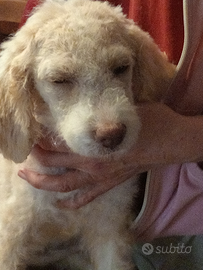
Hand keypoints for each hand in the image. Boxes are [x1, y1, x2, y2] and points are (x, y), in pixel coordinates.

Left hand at [18, 102, 202, 207]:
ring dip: (43, 182)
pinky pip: (87, 198)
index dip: (43, 137)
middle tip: (26, 149)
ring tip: (26, 176)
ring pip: (64, 186)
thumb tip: (84, 108)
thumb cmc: (151, 122)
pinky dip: (71, 203)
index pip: (59, 144)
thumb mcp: (124, 112)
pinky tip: (59, 202)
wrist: (172, 141)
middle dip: (36, 158)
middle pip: (54, 165)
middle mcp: (94, 165)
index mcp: (95, 145)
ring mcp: (102, 178)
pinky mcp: (111, 184)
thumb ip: (101, 115)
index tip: (35, 127)